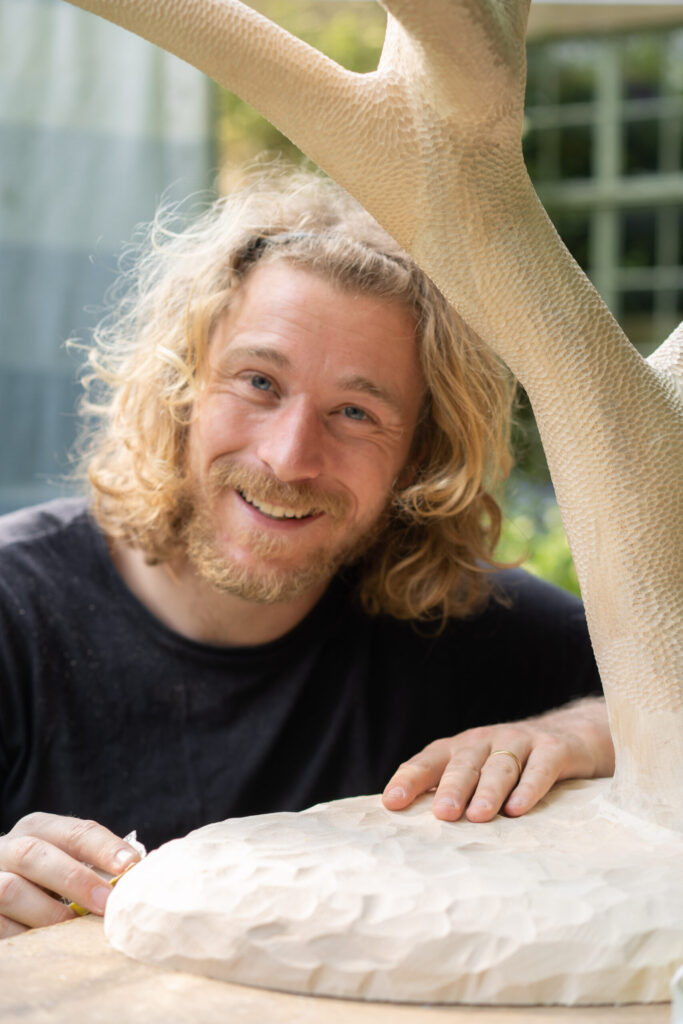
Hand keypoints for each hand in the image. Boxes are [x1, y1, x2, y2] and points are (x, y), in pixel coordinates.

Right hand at [0, 813, 140, 938]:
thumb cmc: (43, 877)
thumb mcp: (64, 859)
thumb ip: (92, 863)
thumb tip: (136, 876)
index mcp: (37, 828)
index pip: (74, 831)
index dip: (103, 847)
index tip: (130, 864)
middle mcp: (7, 848)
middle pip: (35, 854)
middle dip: (75, 879)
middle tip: (106, 902)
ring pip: (11, 890)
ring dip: (48, 912)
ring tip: (75, 927)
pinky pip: (0, 924)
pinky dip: (25, 933)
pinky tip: (48, 940)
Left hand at [382, 697, 613, 821]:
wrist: (574, 735)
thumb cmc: (515, 764)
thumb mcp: (481, 771)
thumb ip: (453, 791)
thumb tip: (411, 829)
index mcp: (462, 748)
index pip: (430, 761)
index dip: (410, 780)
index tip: (391, 803)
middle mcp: (487, 740)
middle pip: (464, 764)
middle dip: (451, 788)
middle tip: (442, 813)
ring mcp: (521, 741)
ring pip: (500, 766)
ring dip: (488, 791)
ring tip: (478, 816)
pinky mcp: (554, 750)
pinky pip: (540, 768)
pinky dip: (529, 787)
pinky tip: (519, 808)